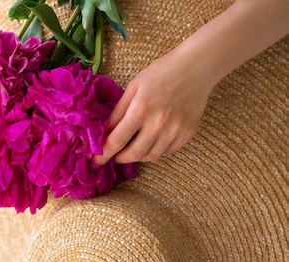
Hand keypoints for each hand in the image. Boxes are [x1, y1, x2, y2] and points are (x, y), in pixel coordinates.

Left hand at [92, 50, 213, 164]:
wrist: (197, 67)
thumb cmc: (161, 72)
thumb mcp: (134, 87)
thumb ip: (118, 111)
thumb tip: (105, 132)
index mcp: (141, 110)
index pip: (117, 141)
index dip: (104, 154)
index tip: (95, 161)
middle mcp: (159, 124)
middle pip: (134, 154)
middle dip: (119, 159)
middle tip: (113, 156)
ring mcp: (175, 131)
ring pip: (151, 156)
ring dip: (137, 156)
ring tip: (131, 148)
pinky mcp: (188, 133)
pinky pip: (167, 151)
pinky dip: (156, 150)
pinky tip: (151, 141)